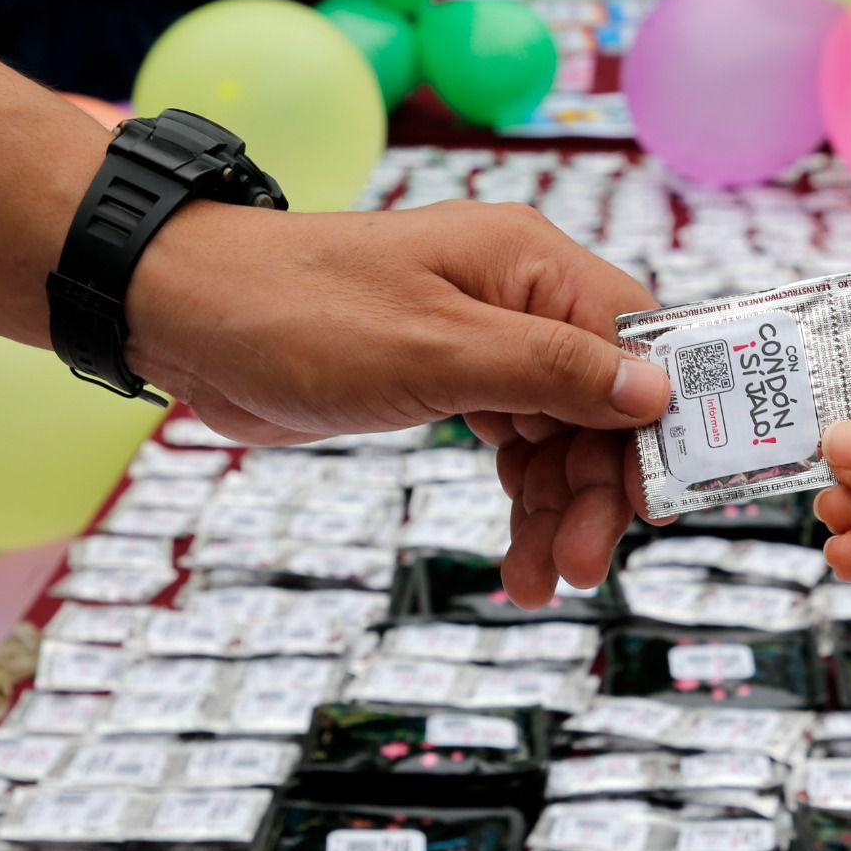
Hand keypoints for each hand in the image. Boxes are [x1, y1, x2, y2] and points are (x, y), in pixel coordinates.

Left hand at [126, 199, 670, 607]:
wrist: (189, 321)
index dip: (662, 422)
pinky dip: (521, 501)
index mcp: (533, 266)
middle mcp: (522, 299)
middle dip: (597, 488)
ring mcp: (488, 342)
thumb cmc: (301, 315)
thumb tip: (656, 393)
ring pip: (562, 437)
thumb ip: (551, 370)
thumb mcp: (435, 349)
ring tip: (537, 583)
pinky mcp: (453, 381)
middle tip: (582, 566)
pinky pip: (516, 448)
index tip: (660, 501)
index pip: (639, 343)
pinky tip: (517, 557)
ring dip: (557, 510)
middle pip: (604, 404)